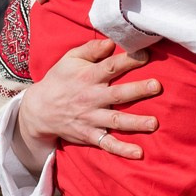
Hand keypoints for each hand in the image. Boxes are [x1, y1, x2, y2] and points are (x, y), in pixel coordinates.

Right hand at [15, 38, 159, 158]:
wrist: (38, 110)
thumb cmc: (59, 80)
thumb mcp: (70, 59)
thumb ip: (91, 49)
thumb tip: (111, 41)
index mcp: (88, 77)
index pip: (110, 67)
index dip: (128, 60)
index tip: (146, 55)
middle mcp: (91, 98)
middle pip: (118, 94)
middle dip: (138, 90)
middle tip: (157, 86)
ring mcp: (91, 119)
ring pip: (116, 120)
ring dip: (136, 122)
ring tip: (154, 123)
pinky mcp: (90, 135)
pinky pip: (107, 144)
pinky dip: (122, 150)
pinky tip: (138, 153)